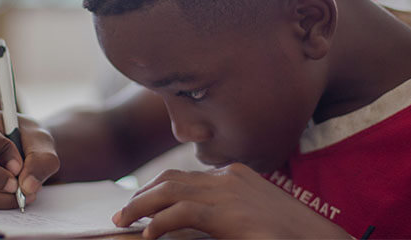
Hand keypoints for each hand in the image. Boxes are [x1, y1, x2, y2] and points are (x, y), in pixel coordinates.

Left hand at [113, 163, 352, 238]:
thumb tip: (190, 224)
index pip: (185, 175)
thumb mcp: (251, 218)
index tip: (139, 205)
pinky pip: (182, 213)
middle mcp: (229, 178)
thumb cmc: (288, 235)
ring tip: (124, 222)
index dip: (156, 189)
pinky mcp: (229, 215)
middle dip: (142, 196)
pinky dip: (159, 223)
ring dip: (141, 207)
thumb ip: (223, 215)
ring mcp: (229, 194)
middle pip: (171, 179)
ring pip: (170, 191)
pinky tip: (148, 234)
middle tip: (122, 215)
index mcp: (236, 175)